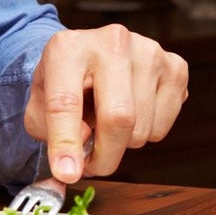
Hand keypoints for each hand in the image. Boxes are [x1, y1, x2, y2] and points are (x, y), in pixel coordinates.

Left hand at [24, 26, 187, 181]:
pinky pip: (162, 127)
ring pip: (141, 129)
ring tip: (108, 121)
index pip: (66, 102)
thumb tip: (82, 146)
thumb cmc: (66, 83)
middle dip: (104, 156)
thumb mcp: (40, 105)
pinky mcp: (176, 67)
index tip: (67, 173)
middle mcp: (113, 41)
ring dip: (122, 143)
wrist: (93, 54)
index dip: (65, 143)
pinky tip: (133, 111)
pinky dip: (146, 133)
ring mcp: (150, 51)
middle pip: (118, 117)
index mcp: (68, 48)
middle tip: (91, 166)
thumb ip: (50, 130)